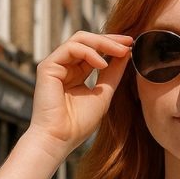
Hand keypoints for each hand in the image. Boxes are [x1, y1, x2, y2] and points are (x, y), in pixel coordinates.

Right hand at [29, 31, 133, 155]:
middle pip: (88, 41)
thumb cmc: (78, 124)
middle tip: (129, 42)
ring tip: (120, 52)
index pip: (95, 51)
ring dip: (103, 43)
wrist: (59, 139)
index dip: (112, 46)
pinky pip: (71, 48)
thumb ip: (112, 74)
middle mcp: (65, 67)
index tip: (131, 45)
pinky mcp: (47, 66)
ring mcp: (55, 65)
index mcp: (76, 74)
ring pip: (79, 40)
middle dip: (110, 40)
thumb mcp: (103, 94)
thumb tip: (126, 54)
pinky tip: (102, 64)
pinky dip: (89, 53)